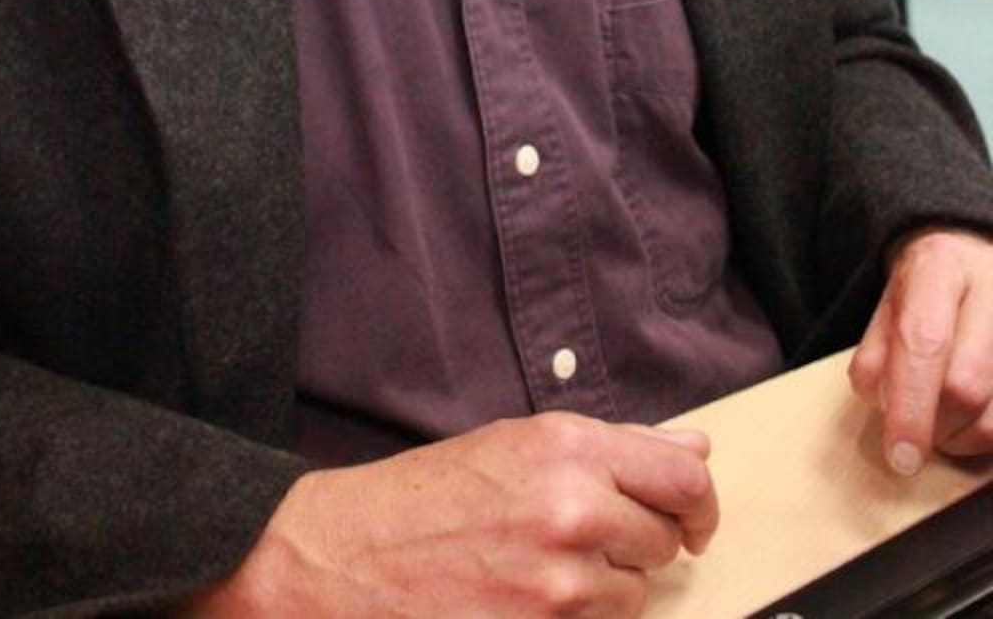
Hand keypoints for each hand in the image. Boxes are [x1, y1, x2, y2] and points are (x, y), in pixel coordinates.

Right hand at [188, 410, 716, 615]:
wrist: (347, 559)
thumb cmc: (426, 497)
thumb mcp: (516, 444)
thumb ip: (614, 447)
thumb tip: (695, 449)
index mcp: (567, 445)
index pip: (683, 476)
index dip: (698, 502)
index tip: (692, 518)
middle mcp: (574, 506)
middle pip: (666, 537)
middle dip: (640, 543)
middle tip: (589, 540)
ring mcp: (562, 579)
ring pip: (637, 592)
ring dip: (607, 586)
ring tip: (543, 567)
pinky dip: (581, 618)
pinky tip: (531, 600)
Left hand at [849, 228, 992, 475]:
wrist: (974, 249)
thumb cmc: (928, 285)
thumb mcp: (889, 300)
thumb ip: (876, 351)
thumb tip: (881, 404)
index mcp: (939, 267)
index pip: (923, 342)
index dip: (910, 407)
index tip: (899, 456)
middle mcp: (991, 291)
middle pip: (965, 387)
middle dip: (934, 427)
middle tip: (915, 433)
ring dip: (963, 440)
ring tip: (943, 425)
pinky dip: (986, 436)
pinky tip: (971, 420)